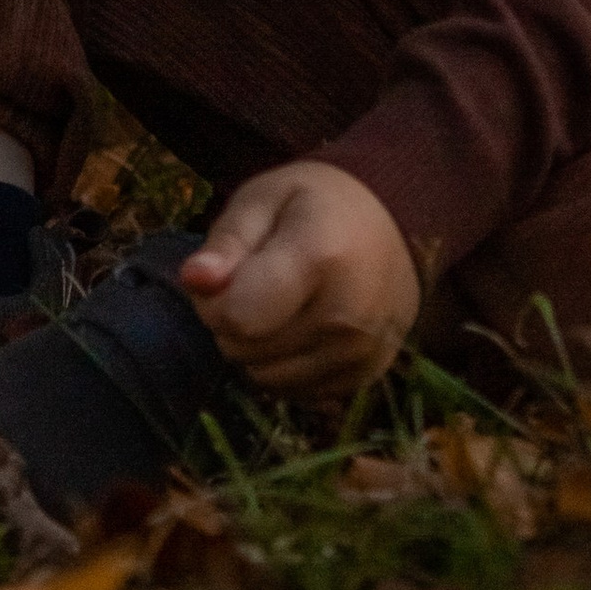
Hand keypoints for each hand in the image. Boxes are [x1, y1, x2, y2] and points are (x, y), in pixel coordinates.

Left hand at [179, 161, 418, 398]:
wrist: (397, 223)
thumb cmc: (318, 204)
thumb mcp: (266, 198)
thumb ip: (227, 240)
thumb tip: (193, 280)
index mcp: (321, 258)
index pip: (237, 317)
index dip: (218, 299)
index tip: (232, 271)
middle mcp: (347, 316)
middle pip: (246, 350)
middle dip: (234, 321)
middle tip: (258, 279)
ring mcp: (361, 353)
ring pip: (265, 378)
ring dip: (258, 347)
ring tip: (282, 301)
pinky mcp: (366, 377)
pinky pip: (294, 391)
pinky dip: (286, 365)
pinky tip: (304, 325)